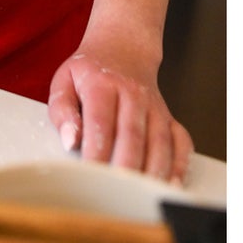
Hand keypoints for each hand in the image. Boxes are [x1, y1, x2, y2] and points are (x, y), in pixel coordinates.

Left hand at [46, 0, 192, 182]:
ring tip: (141, 195)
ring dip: (152, 171)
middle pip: (133, 134)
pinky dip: (179, 164)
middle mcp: (132, 94)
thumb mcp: (64, 80)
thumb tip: (69, 140)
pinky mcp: (169, 118)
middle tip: (117, 192)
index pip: (100, 120)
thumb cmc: (90, 71)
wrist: (122, 48)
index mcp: (102, 84)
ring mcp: (154, 107)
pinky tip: (171, 184)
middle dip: (126, 166)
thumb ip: (62, 111)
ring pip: (159, 142)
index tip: (90, 174)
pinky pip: (181, 142)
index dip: (96, 150)